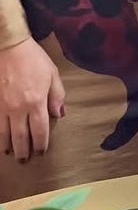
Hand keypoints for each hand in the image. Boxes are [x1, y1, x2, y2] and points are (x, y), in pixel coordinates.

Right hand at [0, 39, 64, 160]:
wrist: (9, 49)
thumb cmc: (34, 60)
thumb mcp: (53, 75)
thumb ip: (57, 96)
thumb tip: (59, 114)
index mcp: (36, 102)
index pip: (40, 130)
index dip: (41, 143)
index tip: (41, 152)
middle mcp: (18, 109)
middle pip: (21, 136)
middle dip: (23, 151)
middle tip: (25, 161)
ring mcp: (3, 107)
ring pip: (5, 134)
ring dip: (9, 146)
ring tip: (11, 154)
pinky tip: (0, 141)